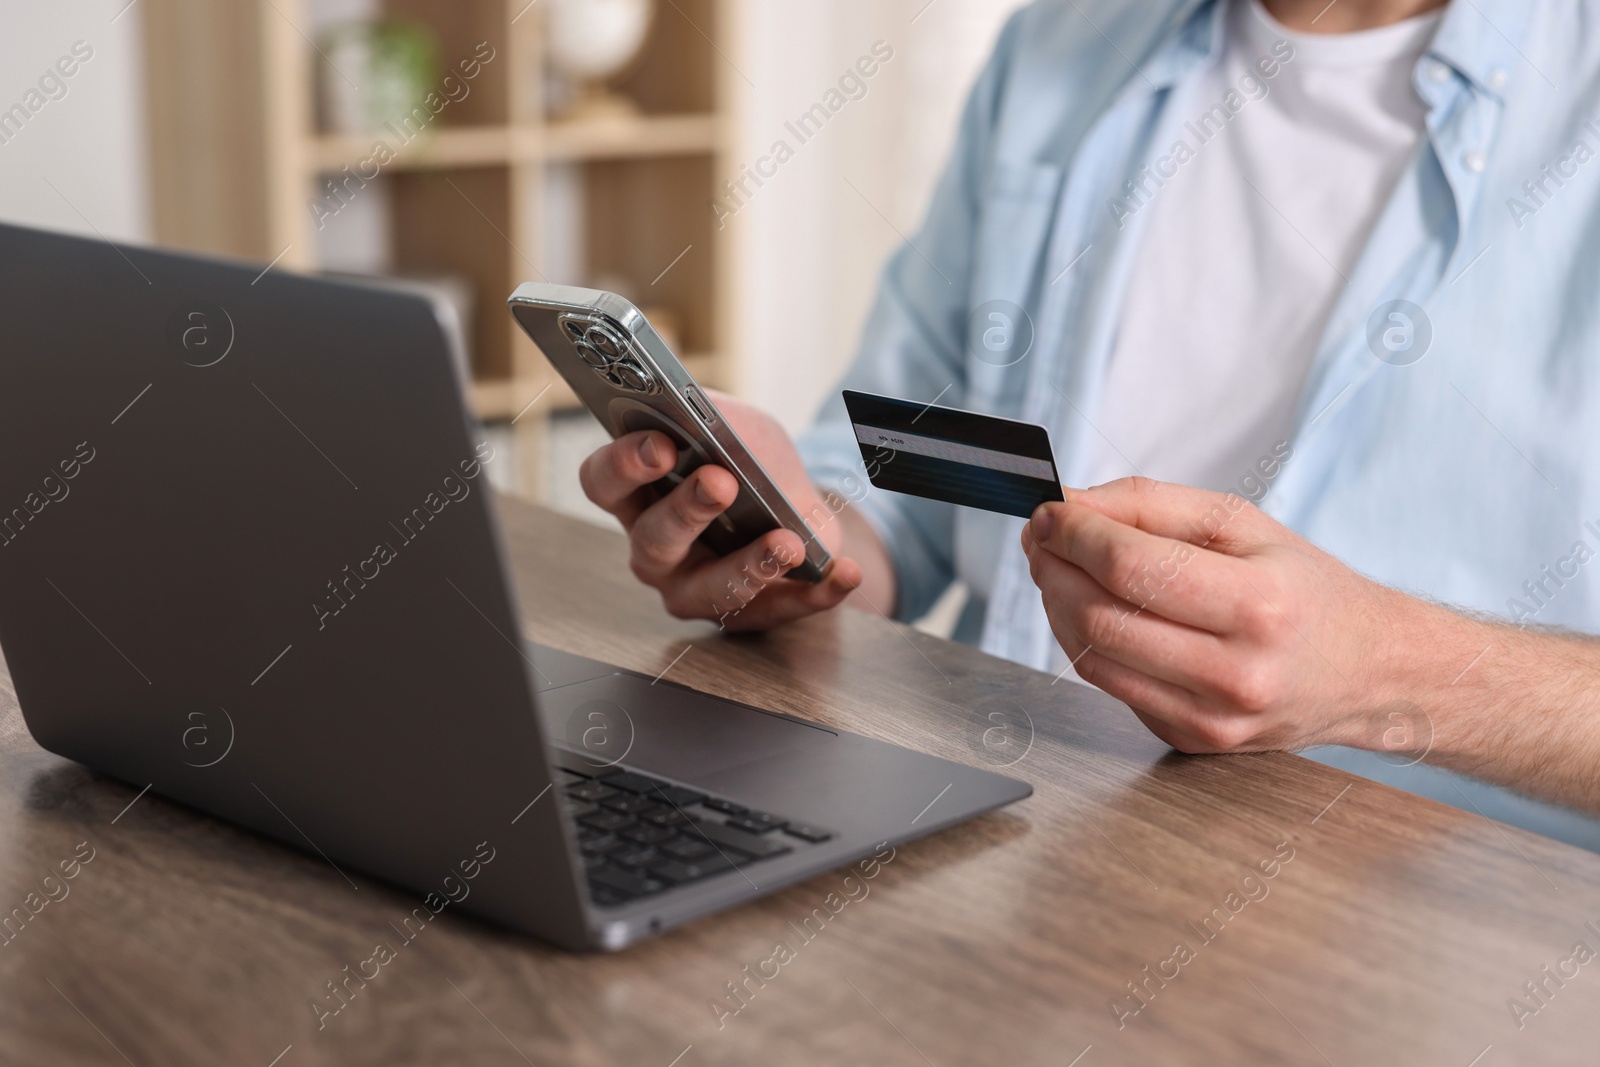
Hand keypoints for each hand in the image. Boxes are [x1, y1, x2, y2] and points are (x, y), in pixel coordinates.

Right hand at [579, 392, 863, 630]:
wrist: (793, 502)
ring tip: (786, 543)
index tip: (662, 445)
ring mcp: (697, 590)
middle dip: (687, 511)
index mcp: (636, 495)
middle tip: (721, 482)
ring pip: (712, 590)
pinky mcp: (749, 614)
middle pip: (653, 540)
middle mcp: (655, 550)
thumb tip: (707, 414)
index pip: (603, 482)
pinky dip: (817, 592)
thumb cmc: (747, 461)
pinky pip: (783, 609)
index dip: (625, 464)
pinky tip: (844, 573)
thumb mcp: (732, 425)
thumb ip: (713, 418)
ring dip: (751, 565)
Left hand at [1020, 477, 1446, 753]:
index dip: (1073, 534)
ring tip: (1061, 568)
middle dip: (1053, 568)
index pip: (1130, 567)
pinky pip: (1110, 686)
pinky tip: (1098, 611)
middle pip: (1099, 616)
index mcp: (1259, 606)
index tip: (1048, 512)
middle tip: (1044, 538)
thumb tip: (1071, 505)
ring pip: (1092, 658)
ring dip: (1058, 605)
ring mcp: (1211, 718)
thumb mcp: (1243, 524)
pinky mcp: (1189, 740)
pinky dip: (1088, 642)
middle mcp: (1236, 673)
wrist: (1368, 672)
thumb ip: (1151, 506)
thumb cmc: (1305, 590)